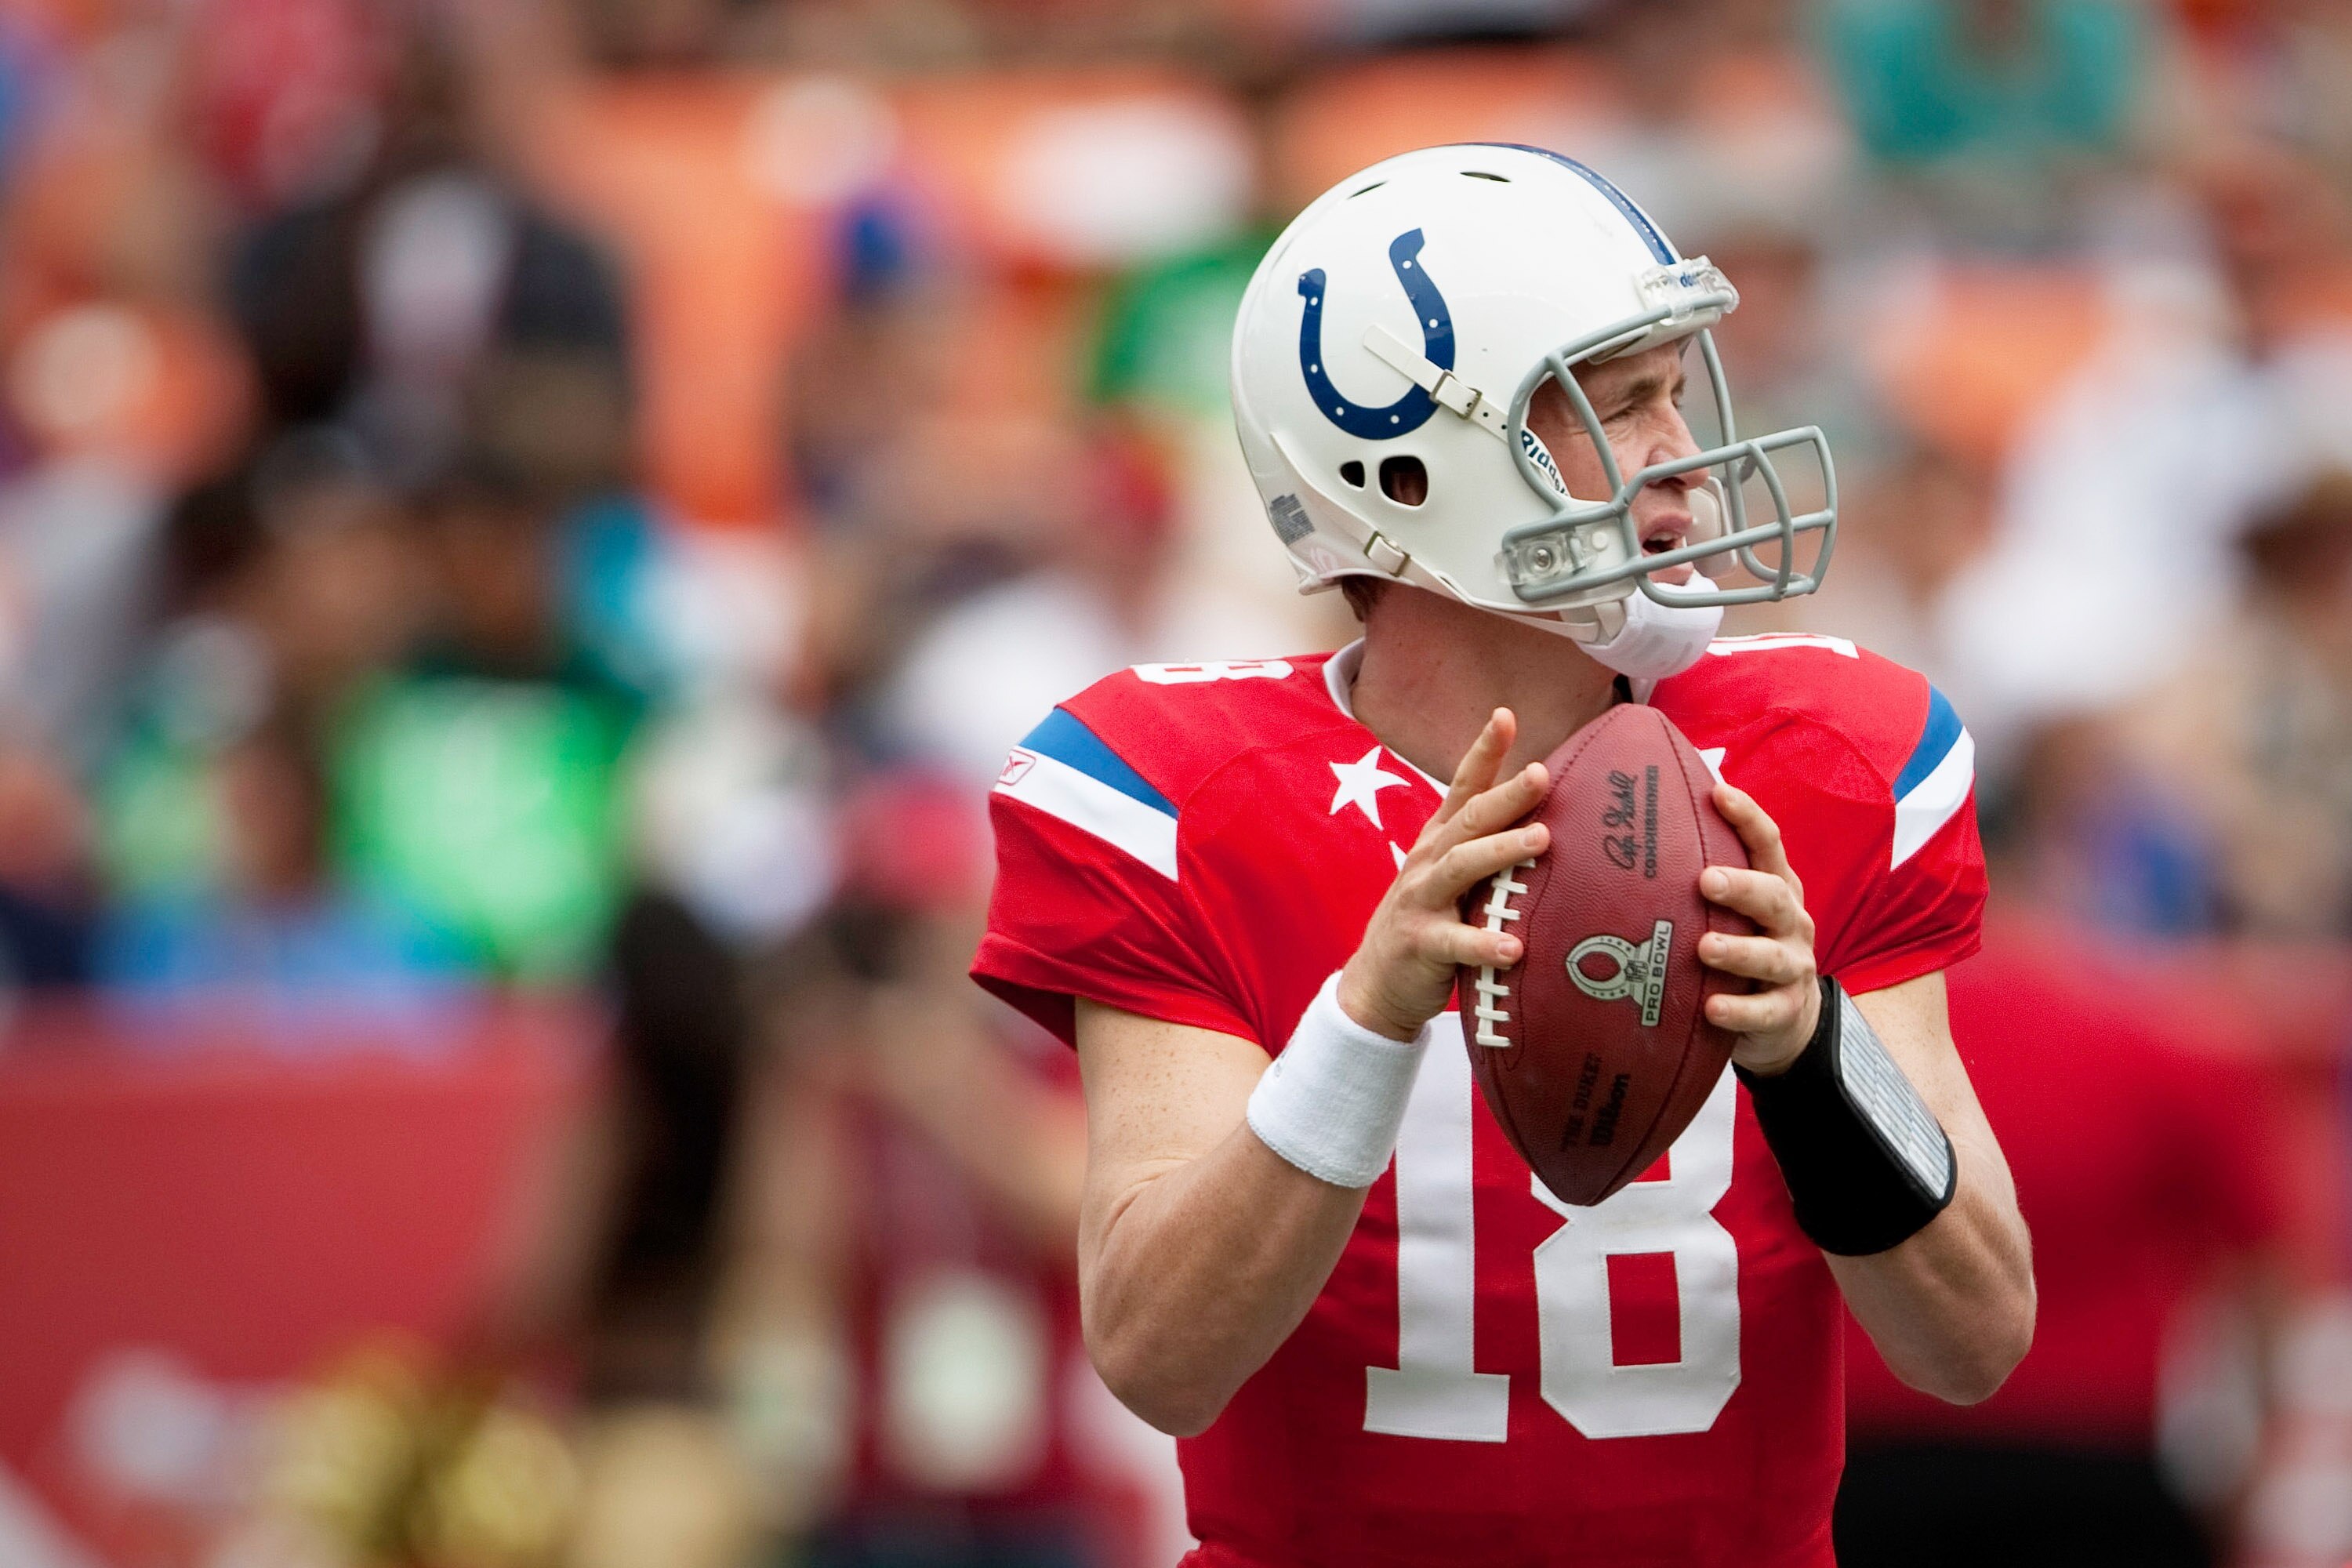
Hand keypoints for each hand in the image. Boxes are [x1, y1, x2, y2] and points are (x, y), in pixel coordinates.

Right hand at [1337, 709, 1551, 1040]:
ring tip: (1540, 839)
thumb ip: (1485, 847)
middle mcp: (1428, 862)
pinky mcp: (1421, 944)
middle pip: (1469, 820)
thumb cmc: (1429, 921)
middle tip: (1541, 773)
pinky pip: (1456, 943)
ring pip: (1461, 868)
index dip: (1483, 751)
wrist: (1376, 984)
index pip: (1463, 788)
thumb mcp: (1452, 877)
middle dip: (1505, 794)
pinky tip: (1515, 949)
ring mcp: (1421, 901)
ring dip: (1500, 851)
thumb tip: (1548, 817)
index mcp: (1439, 841)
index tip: (1505, 715)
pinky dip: (1485, 944)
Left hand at [1697, 782, 1819, 1074]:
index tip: (1719, 792)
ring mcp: (1792, 965)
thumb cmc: (1742, 943)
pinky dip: (1739, 1010)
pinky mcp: (1786, 1010)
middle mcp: (1790, 921)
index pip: (1767, 844)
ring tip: (1705, 948)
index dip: (1747, 817)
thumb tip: (1629, 832)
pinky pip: (1765, 1011)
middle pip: (1774, 896)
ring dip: (1738, 951)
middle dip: (1742, 886)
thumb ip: (1697, 875)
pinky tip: (1712, 1008)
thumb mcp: (1729, 908)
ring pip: (1771, 956)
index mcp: (1774, 887)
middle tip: (1705, 880)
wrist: (1785, 1017)